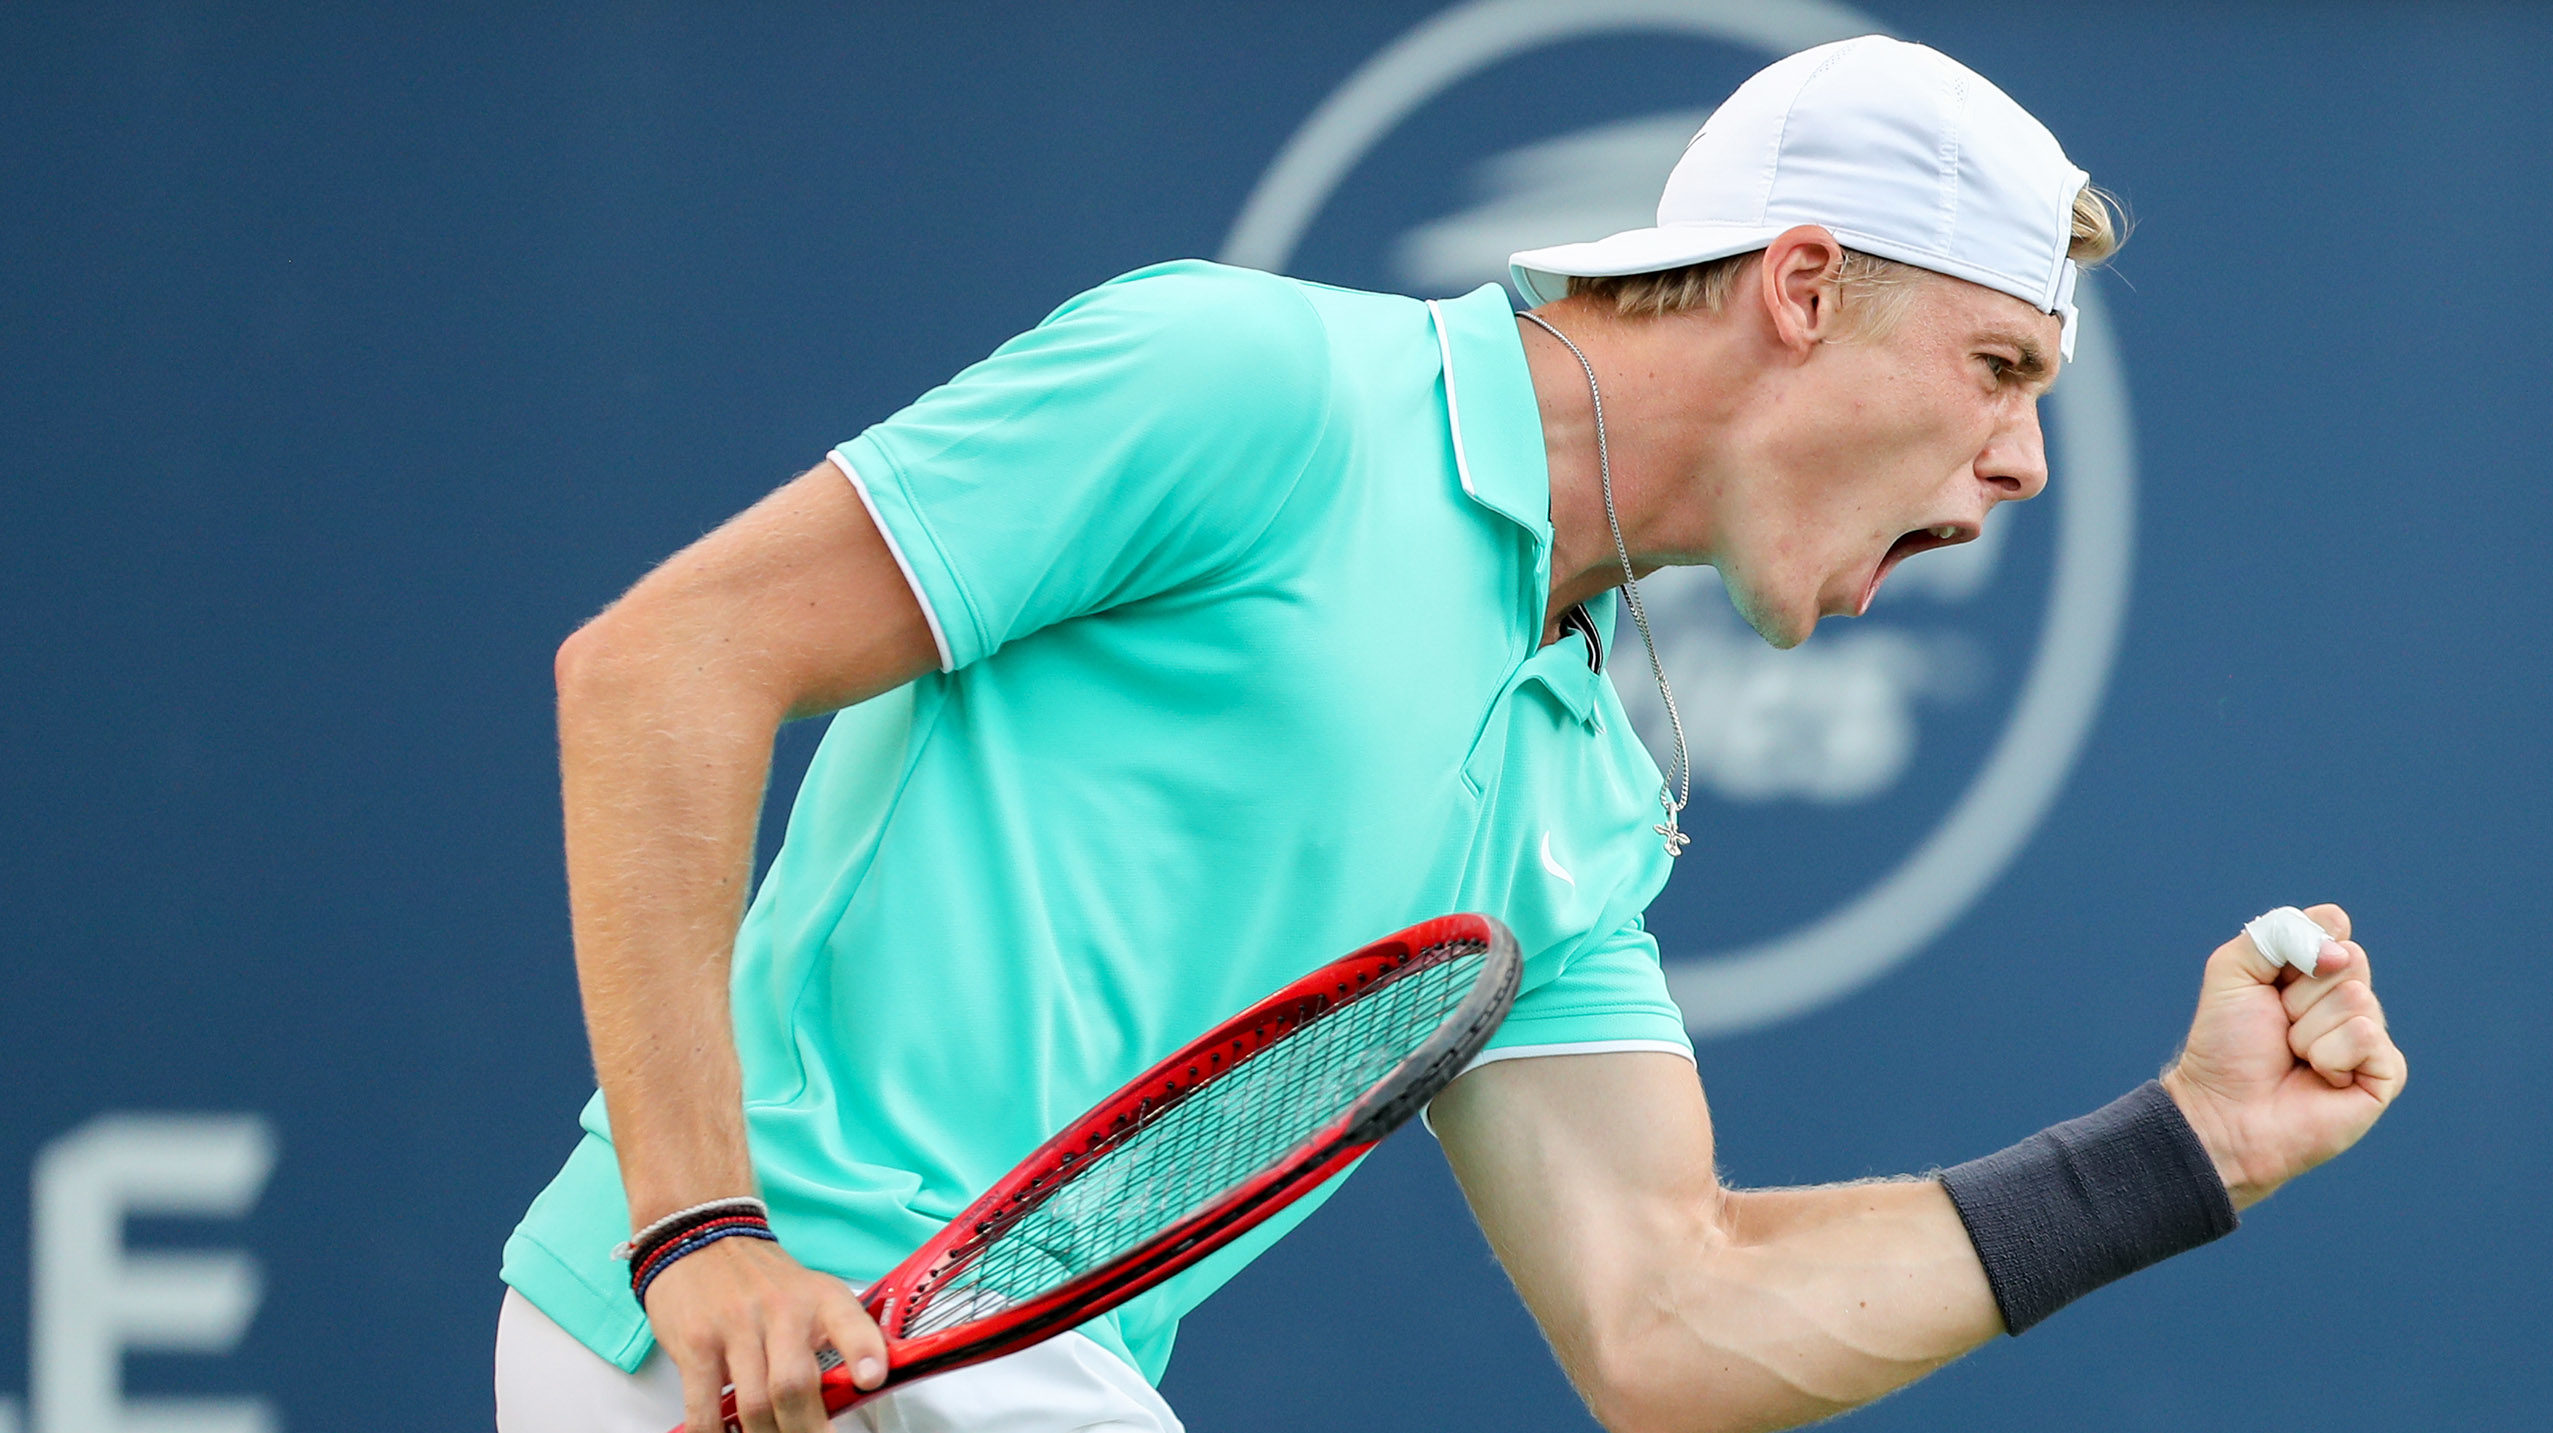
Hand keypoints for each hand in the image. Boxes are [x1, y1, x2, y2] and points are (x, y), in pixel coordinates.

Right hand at [644, 1235, 886, 1432]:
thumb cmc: (760, 1279)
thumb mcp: (807, 1292)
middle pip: (795, 1385)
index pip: (849, 1322)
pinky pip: (705, 1406)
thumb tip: (853, 1394)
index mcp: (818, 1298)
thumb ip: (831, 1336)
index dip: (864, 1352)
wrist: (699, 1238)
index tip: (871, 1380)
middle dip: (806, 1430)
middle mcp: (781, 1310)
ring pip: (756, 1404)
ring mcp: (736, 1327)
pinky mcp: (697, 1344)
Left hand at [2160, 903, 2407, 1208]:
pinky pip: (2366, 1038)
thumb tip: (2338, 942)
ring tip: (2294, 1057)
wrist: (2224, 1110)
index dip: (2298, 949)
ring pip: (2356, 999)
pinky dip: (2330, 1057)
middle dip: (2299, 993)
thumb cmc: (2226, 1044)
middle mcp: (2347, 998)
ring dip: (2308, 1031)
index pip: (2331, 927)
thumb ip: (2274, 934)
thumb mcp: (2233, 971)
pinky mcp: (2386, 1073)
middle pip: (2350, 959)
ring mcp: (2369, 1036)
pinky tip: (2321, 1079)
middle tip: (2279, 1024)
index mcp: (2315, 970)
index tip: (2269, 982)